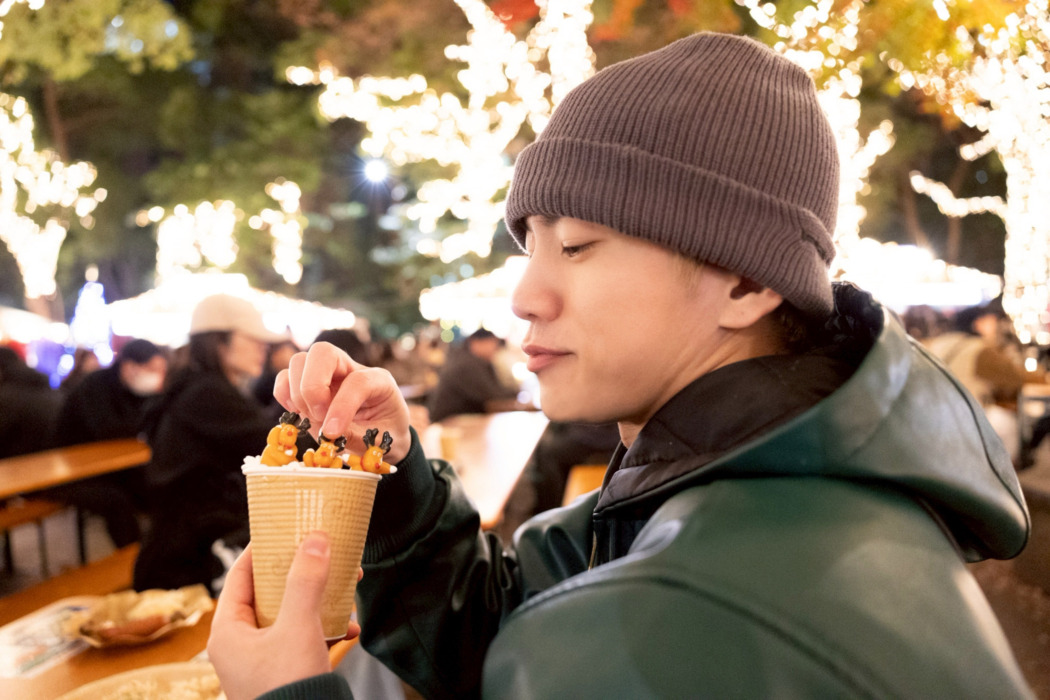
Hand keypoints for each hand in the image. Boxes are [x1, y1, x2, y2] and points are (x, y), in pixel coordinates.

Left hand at [208, 533, 358, 699]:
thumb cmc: (288, 687)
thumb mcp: (299, 627)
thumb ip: (306, 581)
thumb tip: (314, 539)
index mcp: (228, 631)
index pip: (240, 575)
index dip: (262, 549)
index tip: (285, 528)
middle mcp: (240, 645)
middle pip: (269, 593)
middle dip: (302, 573)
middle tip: (323, 553)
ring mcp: (262, 661)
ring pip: (290, 614)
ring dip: (319, 600)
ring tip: (345, 587)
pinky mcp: (284, 673)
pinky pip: (303, 638)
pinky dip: (325, 629)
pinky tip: (349, 627)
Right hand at [275, 342, 411, 462]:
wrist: (384, 436)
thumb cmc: (385, 436)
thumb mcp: (379, 441)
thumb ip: (354, 436)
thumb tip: (325, 431)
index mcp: (378, 380)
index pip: (357, 380)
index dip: (342, 406)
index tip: (332, 432)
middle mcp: (351, 369)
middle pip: (322, 352)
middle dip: (313, 386)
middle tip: (319, 416)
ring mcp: (328, 374)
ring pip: (299, 361)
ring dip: (298, 392)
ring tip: (312, 418)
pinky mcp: (308, 385)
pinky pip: (285, 377)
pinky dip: (284, 395)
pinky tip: (299, 413)